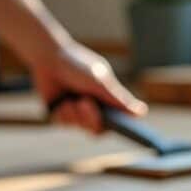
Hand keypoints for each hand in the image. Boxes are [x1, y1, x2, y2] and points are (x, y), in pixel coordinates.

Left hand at [32, 41, 146, 134]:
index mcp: (109, 100)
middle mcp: (95, 108)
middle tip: (84, 102)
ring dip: (75, 113)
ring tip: (70, 97)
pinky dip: (63, 113)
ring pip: (81, 127)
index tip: (128, 132)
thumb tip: (141, 112)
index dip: (125, 128)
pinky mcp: (62, 115)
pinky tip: (61, 100)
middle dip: (91, 119)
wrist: (49, 58)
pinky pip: (65, 123)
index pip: (120, 121)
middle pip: (99, 130)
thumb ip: (118, 99)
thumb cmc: (77, 66)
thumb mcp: (100, 82)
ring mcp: (78, 113)